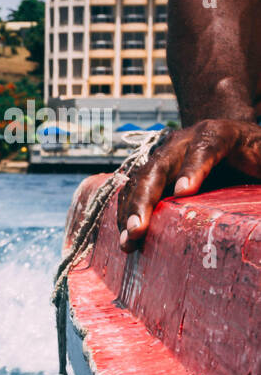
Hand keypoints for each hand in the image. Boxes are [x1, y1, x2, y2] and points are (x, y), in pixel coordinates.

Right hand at [117, 119, 260, 251]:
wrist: (236, 145)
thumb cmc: (255, 155)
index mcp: (218, 134)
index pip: (206, 147)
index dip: (193, 168)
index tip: (184, 192)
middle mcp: (183, 143)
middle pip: (159, 166)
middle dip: (145, 198)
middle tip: (139, 228)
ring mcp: (164, 157)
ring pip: (140, 181)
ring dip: (130, 211)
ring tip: (129, 240)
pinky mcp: (154, 174)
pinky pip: (134, 192)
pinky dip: (127, 214)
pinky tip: (127, 238)